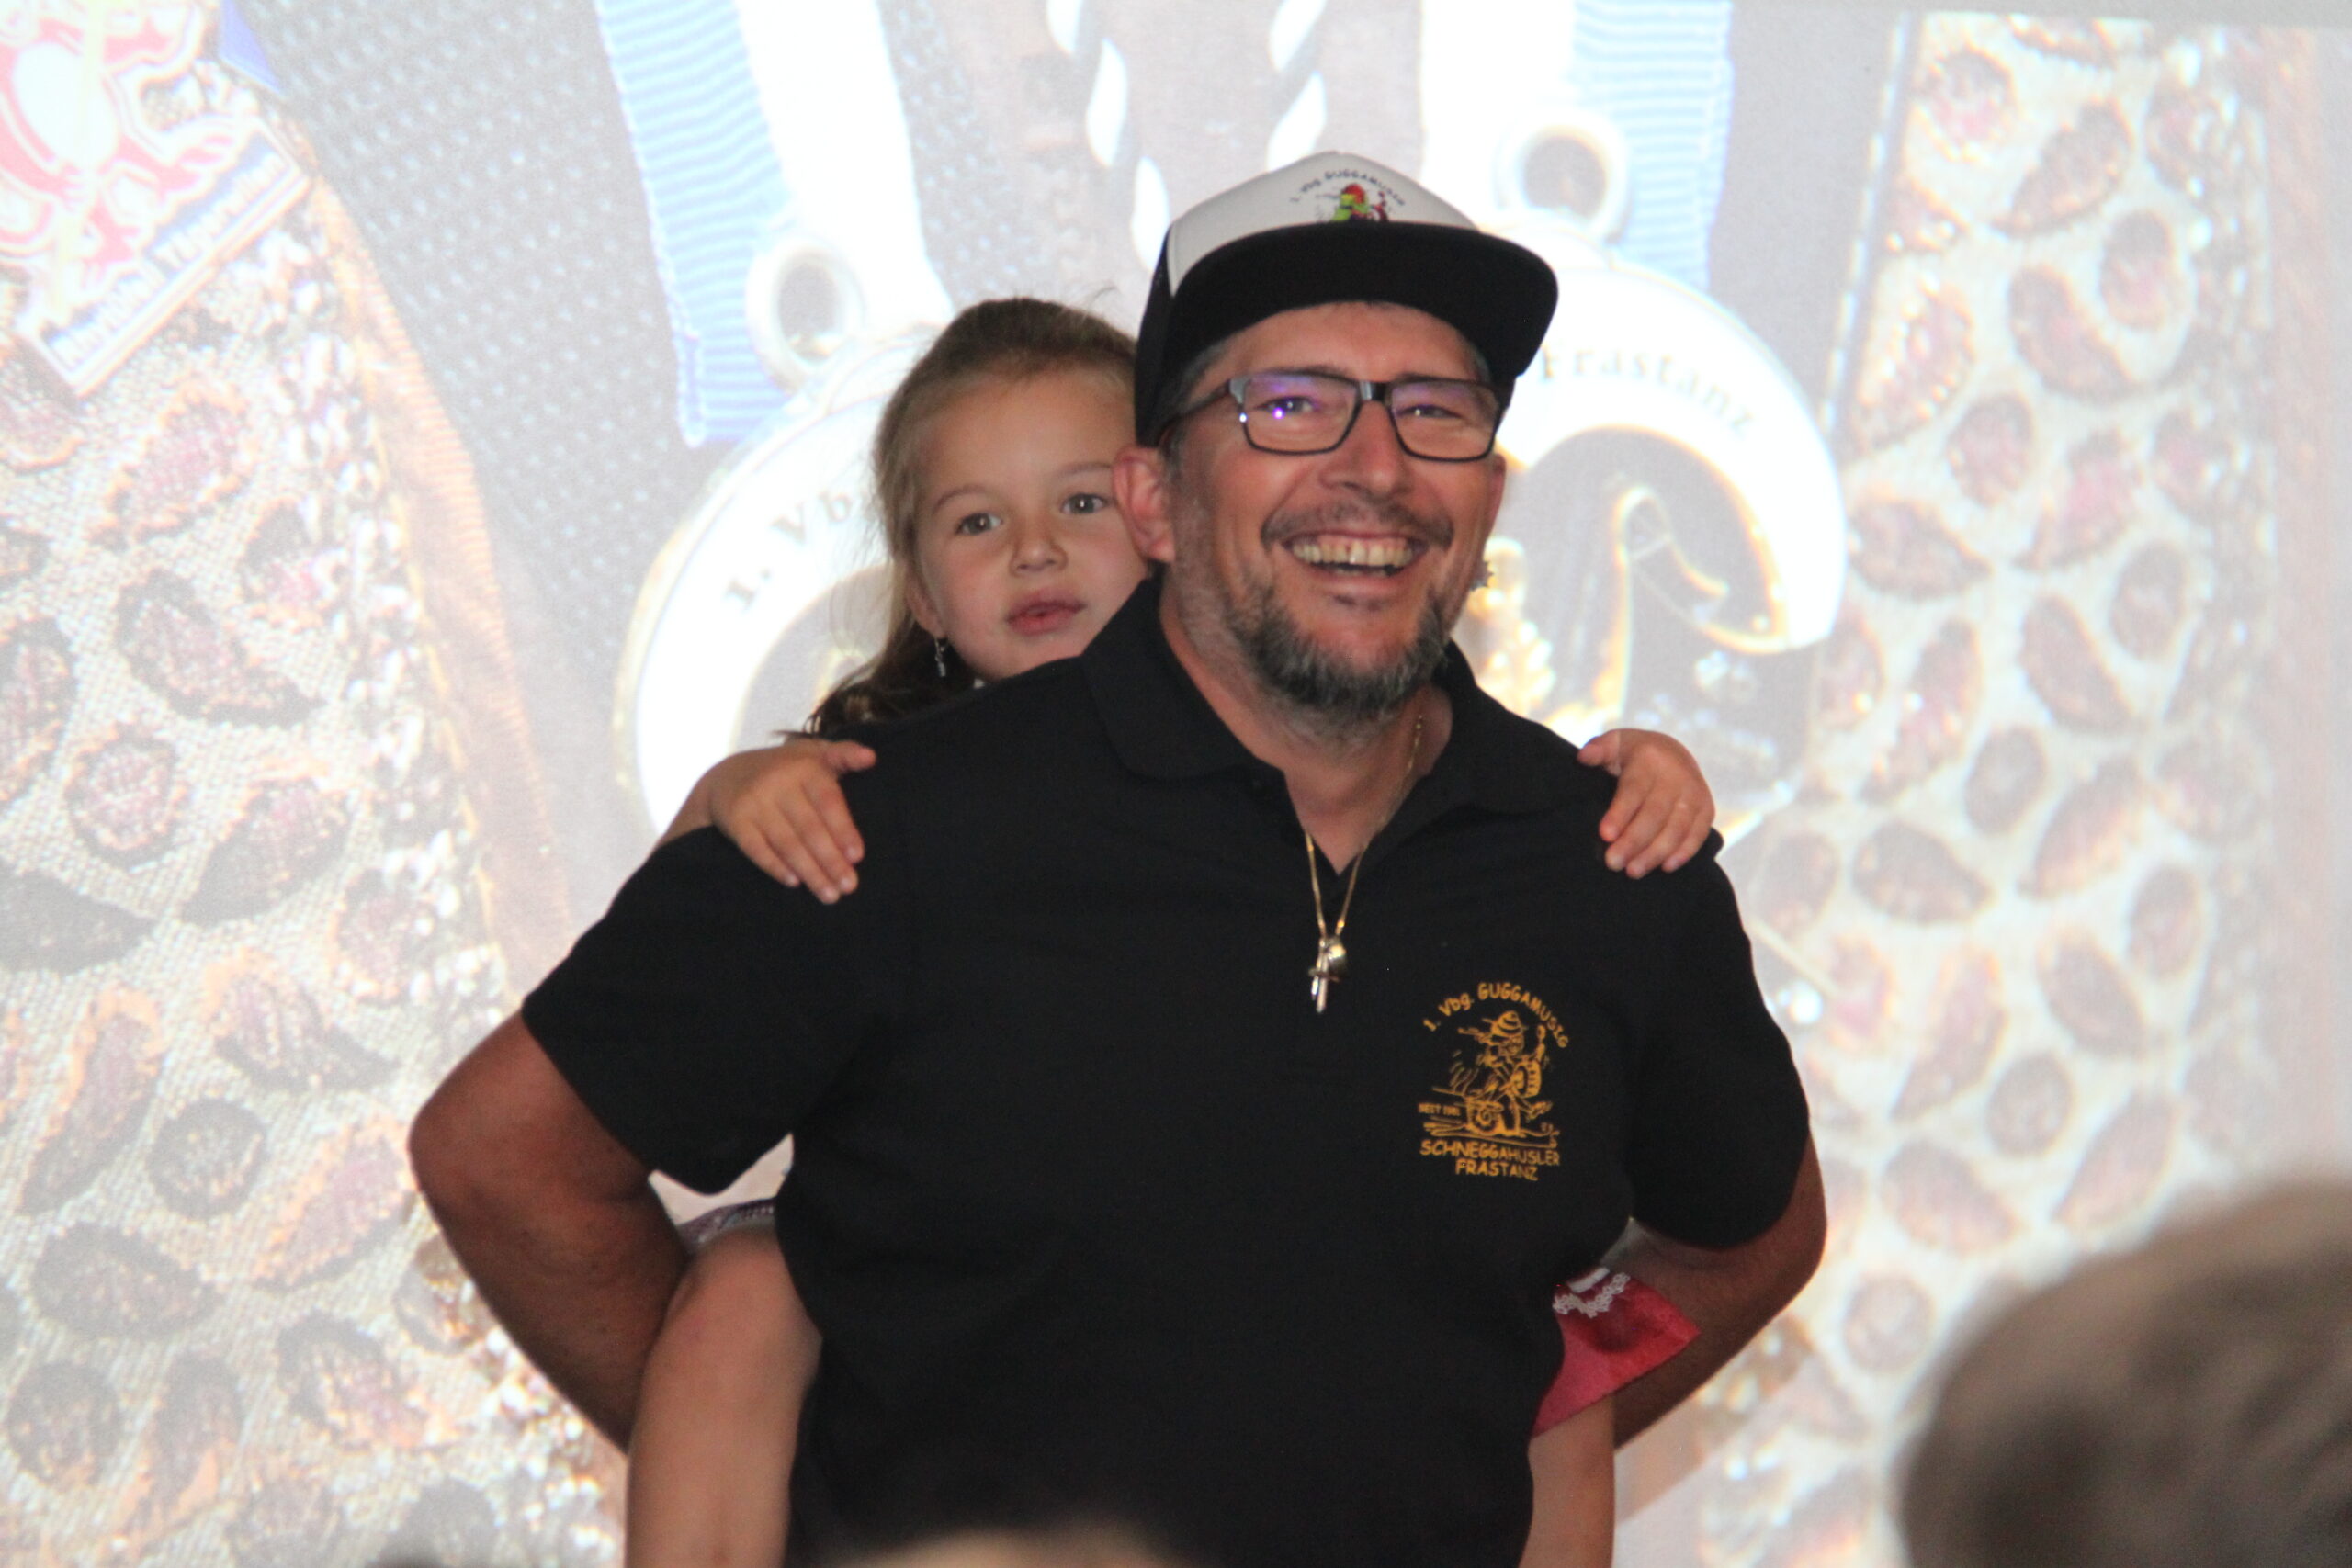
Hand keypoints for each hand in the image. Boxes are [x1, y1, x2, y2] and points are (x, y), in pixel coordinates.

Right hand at [696, 739, 877, 901]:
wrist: (728, 775)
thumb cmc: (786, 768)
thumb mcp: (815, 752)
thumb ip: (845, 754)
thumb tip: (871, 757)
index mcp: (804, 766)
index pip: (827, 801)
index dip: (843, 830)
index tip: (857, 857)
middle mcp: (777, 782)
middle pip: (809, 828)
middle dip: (830, 860)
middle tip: (849, 886)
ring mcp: (754, 802)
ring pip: (786, 843)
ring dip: (809, 872)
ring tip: (829, 894)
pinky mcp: (735, 820)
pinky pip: (756, 849)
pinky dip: (775, 867)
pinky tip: (794, 882)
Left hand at [1579, 729, 1712, 877]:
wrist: (1673, 753)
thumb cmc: (1634, 754)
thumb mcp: (1614, 743)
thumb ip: (1598, 749)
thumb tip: (1584, 757)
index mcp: (1650, 758)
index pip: (1634, 790)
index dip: (1620, 813)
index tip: (1605, 835)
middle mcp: (1677, 775)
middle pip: (1655, 814)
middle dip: (1634, 841)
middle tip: (1613, 863)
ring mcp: (1695, 793)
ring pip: (1677, 828)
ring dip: (1656, 853)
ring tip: (1633, 871)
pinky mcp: (1706, 809)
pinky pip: (1698, 834)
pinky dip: (1684, 852)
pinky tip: (1665, 867)